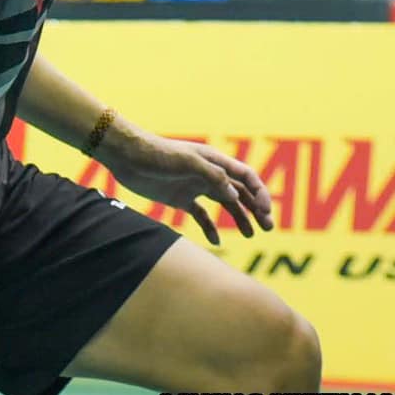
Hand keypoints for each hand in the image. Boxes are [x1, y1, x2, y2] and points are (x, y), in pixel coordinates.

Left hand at [107, 137, 273, 245]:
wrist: (126, 156)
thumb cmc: (156, 154)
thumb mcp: (186, 162)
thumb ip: (212, 176)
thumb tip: (235, 194)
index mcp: (214, 160)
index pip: (246, 176)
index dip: (260, 192)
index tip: (265, 211)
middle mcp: (208, 173)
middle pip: (240, 192)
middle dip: (256, 208)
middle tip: (268, 227)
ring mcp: (195, 186)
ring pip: (225, 203)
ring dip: (240, 217)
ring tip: (250, 235)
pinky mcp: (180, 198)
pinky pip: (201, 215)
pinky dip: (210, 227)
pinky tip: (216, 240)